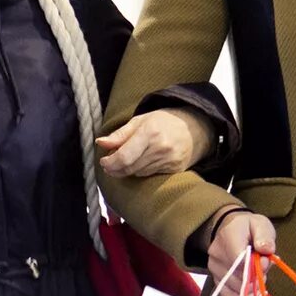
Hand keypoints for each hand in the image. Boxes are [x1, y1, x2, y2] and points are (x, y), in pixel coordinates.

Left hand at [96, 109, 215, 179]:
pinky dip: (140, 171)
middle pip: (129, 168)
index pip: (124, 156)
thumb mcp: (141, 120)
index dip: (110, 162)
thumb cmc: (165, 121)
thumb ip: (120, 134)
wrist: (195, 128)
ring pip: (138, 173)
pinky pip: (150, 175)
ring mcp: (169, 161)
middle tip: (108, 165)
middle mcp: (161, 148)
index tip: (104, 161)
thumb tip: (100, 143)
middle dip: (115, 169)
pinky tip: (139, 163)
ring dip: (127, 170)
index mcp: (150, 132)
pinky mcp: (174, 170)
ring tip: (124, 161)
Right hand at [203, 208, 277, 295]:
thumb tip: (266, 249)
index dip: (255, 267)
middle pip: (238, 277)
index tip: (266, 262)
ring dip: (251, 290)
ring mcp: (214, 269)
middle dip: (256, 279)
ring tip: (259, 279)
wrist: (229, 229)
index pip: (239, 260)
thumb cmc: (247, 228)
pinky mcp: (216, 280)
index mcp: (228, 238)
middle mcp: (217, 255)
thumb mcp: (260, 224)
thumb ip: (265, 236)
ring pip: (234, 290)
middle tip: (265, 271)